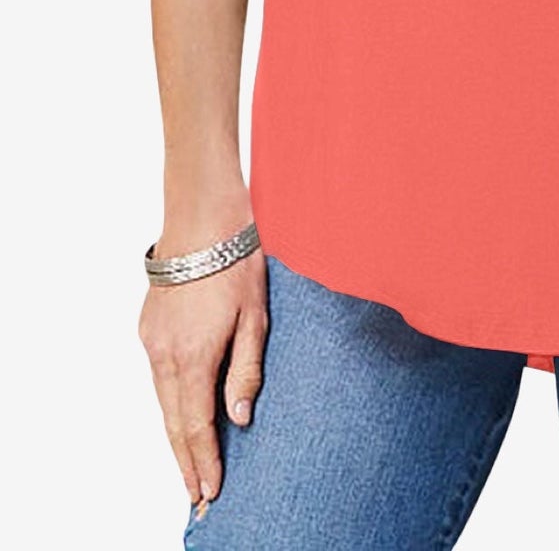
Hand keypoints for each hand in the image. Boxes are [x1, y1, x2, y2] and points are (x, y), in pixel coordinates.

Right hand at [138, 218, 268, 514]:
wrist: (201, 220)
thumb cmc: (236, 263)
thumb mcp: (255, 316)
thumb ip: (246, 370)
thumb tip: (240, 419)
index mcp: (194, 355)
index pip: (196, 425)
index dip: (204, 460)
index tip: (210, 491)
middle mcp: (165, 355)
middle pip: (173, 422)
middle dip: (186, 461)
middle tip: (197, 494)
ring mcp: (152, 342)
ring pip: (162, 402)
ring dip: (175, 435)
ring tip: (190, 465)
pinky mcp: (148, 328)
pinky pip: (158, 377)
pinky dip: (169, 402)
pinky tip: (181, 413)